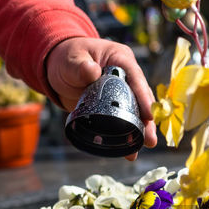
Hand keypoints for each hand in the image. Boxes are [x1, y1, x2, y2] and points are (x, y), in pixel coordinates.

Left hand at [47, 37, 157, 158]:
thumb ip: (80, 67)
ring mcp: (121, 92)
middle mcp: (126, 76)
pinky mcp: (113, 106)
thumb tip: (92, 71)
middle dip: (147, 119)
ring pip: (135, 111)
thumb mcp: (71, 61)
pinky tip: (129, 150)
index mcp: (120, 59)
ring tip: (146, 145)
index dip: (144, 96)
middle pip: (141, 98)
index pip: (136, 77)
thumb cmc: (67, 58)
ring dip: (141, 129)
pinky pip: (123, 120)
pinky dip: (126, 134)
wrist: (58, 69)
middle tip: (151, 139)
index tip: (149, 114)